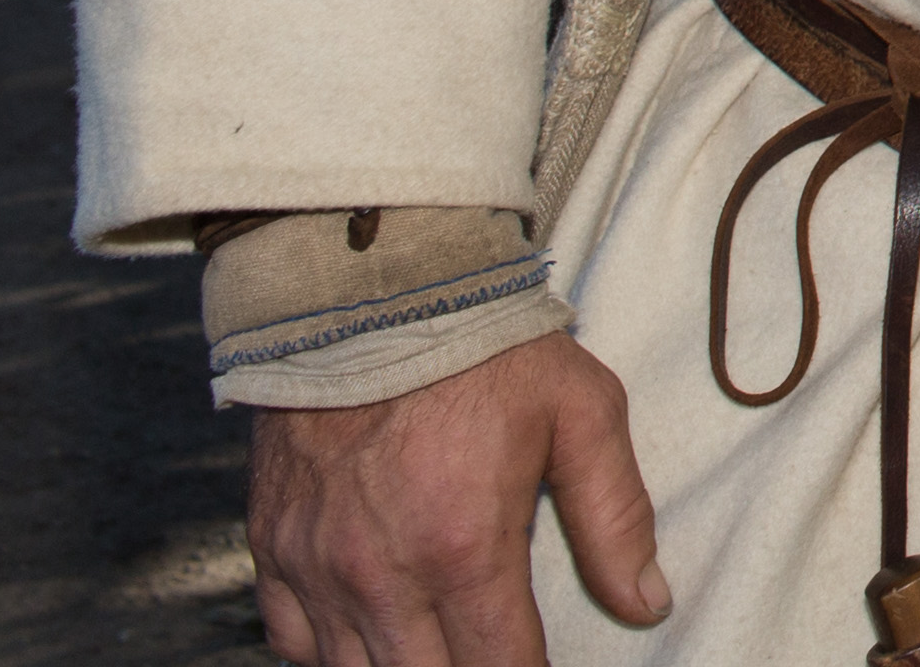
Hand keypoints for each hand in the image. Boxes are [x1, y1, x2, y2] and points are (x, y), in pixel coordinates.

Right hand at [248, 330, 664, 664]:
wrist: (368, 290)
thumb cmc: (487, 348)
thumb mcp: (582, 413)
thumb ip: (616, 517)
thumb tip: (648, 603)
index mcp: (462, 549)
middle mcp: (381, 575)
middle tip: (492, 651)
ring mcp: (317, 567)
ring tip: (442, 649)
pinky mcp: (272, 547)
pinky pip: (291, 642)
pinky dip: (330, 653)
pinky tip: (370, 638)